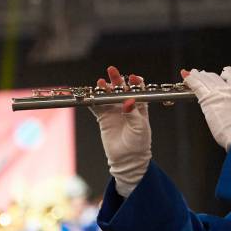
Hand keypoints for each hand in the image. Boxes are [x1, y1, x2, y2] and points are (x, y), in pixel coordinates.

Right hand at [90, 66, 151, 196]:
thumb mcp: (139, 127)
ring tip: (101, 82)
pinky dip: (93, 100)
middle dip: (117, 79)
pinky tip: (91, 95)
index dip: (135, 82)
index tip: (132, 78)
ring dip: (104, 88)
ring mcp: (114, 111)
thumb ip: (133, 114)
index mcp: (139, 106)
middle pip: (121, 89)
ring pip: (107, 95)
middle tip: (112, 71)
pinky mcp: (103, 118)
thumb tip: (128, 101)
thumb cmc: (139, 142)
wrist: (128, 159)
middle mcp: (126, 106)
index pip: (137, 90)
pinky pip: (97, 106)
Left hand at [181, 66, 230, 150]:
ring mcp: (216, 93)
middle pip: (215, 77)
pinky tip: (186, 78)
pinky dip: (190, 81)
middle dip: (207, 75)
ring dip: (196, 75)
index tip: (224, 71)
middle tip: (201, 73)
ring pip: (204, 79)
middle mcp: (226, 90)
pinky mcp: (206, 98)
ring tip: (191, 73)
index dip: (227, 73)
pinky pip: (197, 86)